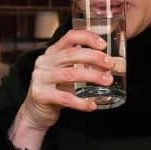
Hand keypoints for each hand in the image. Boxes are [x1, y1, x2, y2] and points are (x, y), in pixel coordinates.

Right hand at [9, 29, 114, 149]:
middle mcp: (44, 62)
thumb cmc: (56, 90)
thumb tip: (114, 64)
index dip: (87, 37)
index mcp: (51, 53)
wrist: (36, 112)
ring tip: (107, 81)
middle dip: (94, 58)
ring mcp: (40, 78)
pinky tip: (92, 104)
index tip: (103, 45)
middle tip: (110, 64)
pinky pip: (65, 98)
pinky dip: (81, 102)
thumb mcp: (67, 74)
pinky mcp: (40, 95)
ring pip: (70, 74)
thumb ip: (84, 67)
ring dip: (92, 77)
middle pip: (72, 54)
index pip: (69, 37)